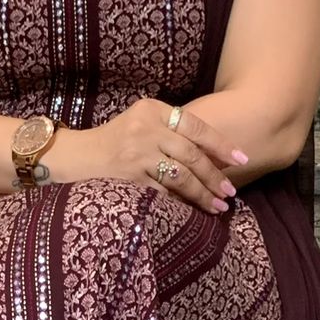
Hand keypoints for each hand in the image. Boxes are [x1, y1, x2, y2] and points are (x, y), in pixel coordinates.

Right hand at [84, 97, 248, 213]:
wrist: (79, 156)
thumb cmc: (118, 139)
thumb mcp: (143, 120)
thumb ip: (173, 129)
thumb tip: (216, 154)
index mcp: (152, 109)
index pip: (195, 126)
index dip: (220, 145)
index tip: (240, 160)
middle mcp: (145, 129)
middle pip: (191, 154)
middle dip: (214, 175)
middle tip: (229, 191)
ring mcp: (136, 155)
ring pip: (180, 176)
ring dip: (202, 193)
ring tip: (218, 205)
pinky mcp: (129, 179)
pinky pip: (163, 193)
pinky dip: (181, 203)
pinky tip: (193, 210)